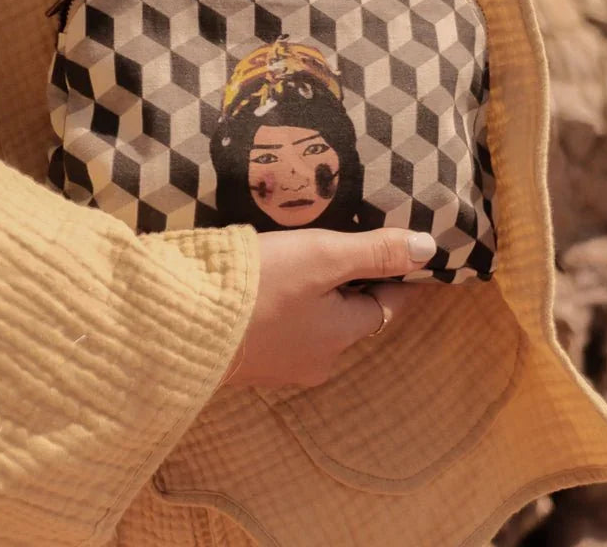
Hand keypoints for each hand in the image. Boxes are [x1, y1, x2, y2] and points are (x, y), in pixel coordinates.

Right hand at [219, 227, 436, 389]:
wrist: (177, 322)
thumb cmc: (258, 286)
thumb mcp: (321, 256)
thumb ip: (374, 252)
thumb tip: (429, 249)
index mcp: (340, 336)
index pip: (386, 304)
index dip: (394, 275)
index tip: (397, 249)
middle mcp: (314, 360)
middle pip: (347, 315)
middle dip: (348, 283)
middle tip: (341, 242)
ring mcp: (276, 364)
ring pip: (311, 322)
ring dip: (311, 294)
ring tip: (299, 256)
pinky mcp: (242, 357)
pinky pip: (277, 326)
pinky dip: (279, 304)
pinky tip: (262, 281)